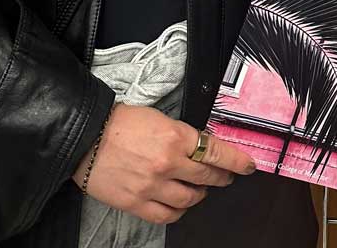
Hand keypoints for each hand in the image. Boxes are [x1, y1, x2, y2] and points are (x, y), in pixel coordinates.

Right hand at [72, 104, 255, 224]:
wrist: (88, 138)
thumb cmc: (123, 123)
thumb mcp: (161, 120)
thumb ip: (183, 136)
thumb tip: (202, 147)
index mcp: (176, 138)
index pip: (216, 152)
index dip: (236, 161)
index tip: (248, 166)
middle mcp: (168, 164)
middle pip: (206, 176)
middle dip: (221, 177)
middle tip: (226, 177)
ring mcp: (152, 187)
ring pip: (189, 199)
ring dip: (200, 195)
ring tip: (200, 189)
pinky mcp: (136, 203)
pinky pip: (166, 216)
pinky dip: (178, 212)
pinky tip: (180, 205)